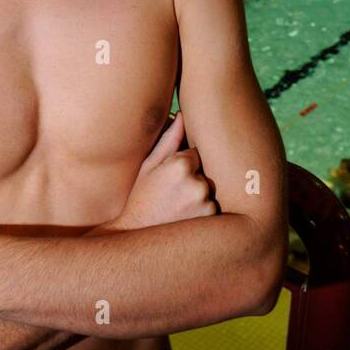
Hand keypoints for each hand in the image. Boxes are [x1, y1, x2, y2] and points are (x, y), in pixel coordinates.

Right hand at [109, 111, 215, 230]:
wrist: (136, 235)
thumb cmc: (141, 197)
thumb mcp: (149, 166)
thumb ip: (169, 139)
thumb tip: (182, 114)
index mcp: (181, 165)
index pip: (195, 154)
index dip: (182, 165)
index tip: (168, 178)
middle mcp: (197, 184)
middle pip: (204, 171)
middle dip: (193, 179)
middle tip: (173, 194)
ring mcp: (206, 203)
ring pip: (209, 189)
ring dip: (199, 195)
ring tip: (177, 207)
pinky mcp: (210, 218)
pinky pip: (212, 205)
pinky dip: (203, 210)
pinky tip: (184, 217)